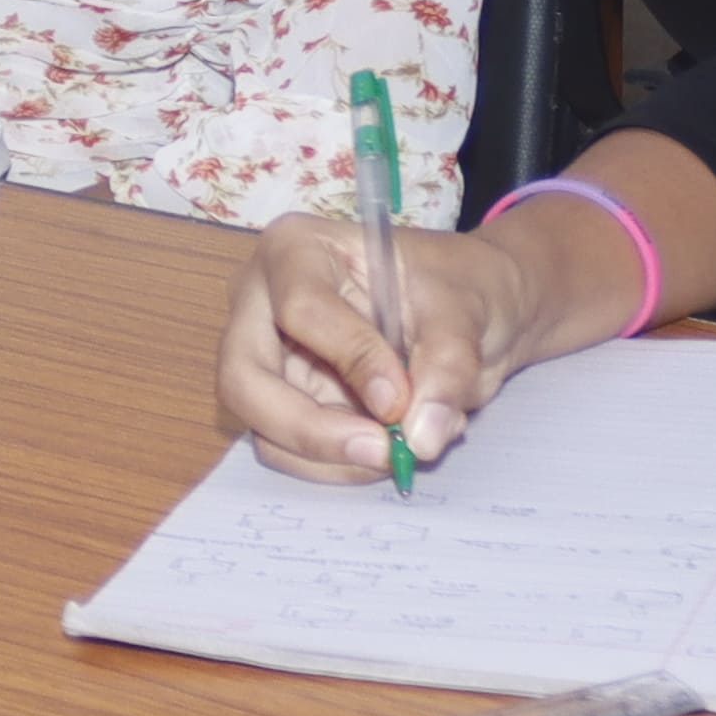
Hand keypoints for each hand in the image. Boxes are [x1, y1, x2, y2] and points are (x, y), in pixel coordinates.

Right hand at [219, 216, 550, 482]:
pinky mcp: (283, 406)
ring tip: (409, 443)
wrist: (469, 314)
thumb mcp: (465, 310)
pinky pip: (291, 453)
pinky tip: (393, 445)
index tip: (402, 398)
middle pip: (245, 381)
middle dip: (312, 431)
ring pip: (265, 430)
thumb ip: (448, 367)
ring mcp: (264, 361)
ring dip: (337, 458)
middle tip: (383, 453)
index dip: (352, 359)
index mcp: (296, 249)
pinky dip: (343, 466)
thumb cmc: (458, 286)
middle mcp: (260, 304)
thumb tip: (421, 438)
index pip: (300, 308)